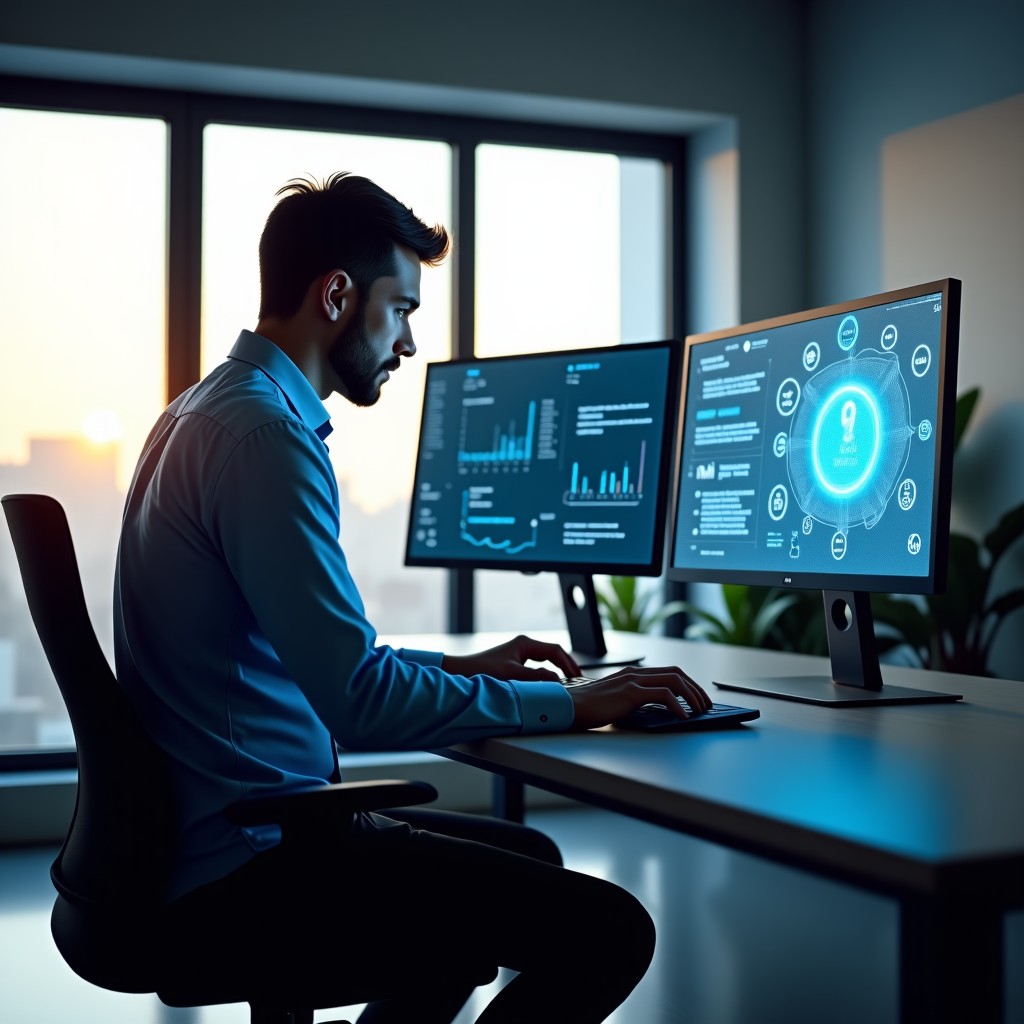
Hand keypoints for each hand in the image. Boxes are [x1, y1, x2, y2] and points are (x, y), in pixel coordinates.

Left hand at [442, 634, 580, 681]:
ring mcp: (518, 655)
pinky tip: (549, 686)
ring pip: (545, 662)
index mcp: (524, 644)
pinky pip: (536, 668)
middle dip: (566, 666)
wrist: (460, 674)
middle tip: (579, 680)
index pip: (555, 651)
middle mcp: (522, 647)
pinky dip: (546, 676)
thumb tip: (556, 681)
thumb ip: (536, 678)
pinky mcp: (513, 665)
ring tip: (568, 683)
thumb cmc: (481, 671)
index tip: (578, 676)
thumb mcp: (512, 675)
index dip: (568, 664)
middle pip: (552, 654)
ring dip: (557, 671)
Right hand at [566, 665, 712, 729]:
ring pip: (674, 681)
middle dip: (696, 688)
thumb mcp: (617, 701)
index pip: (669, 672)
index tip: (698, 697)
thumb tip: (659, 712)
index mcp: (633, 674)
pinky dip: (678, 705)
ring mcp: (633, 681)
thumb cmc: (590, 708)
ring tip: (699, 711)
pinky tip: (682, 717)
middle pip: (677, 672)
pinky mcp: (631, 692)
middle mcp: (635, 673)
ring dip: (692, 696)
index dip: (688, 683)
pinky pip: (663, 695)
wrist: (570, 707)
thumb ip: (635, 700)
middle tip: (706, 704)